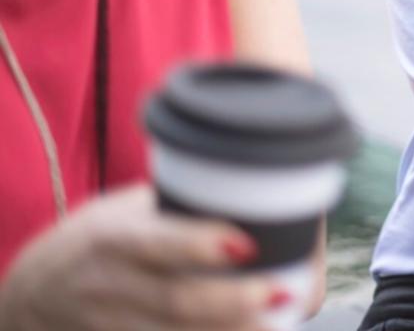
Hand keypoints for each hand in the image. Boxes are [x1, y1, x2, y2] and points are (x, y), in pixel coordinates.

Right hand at [0, 185, 287, 330]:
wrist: (36, 291)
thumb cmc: (101, 239)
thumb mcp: (128, 212)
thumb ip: (184, 208)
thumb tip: (265, 190)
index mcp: (114, 238)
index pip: (156, 242)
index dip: (200, 245)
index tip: (246, 246)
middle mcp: (110, 285)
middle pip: (175, 299)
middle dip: (232, 301)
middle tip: (282, 293)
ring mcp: (111, 324)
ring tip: (274, 325)